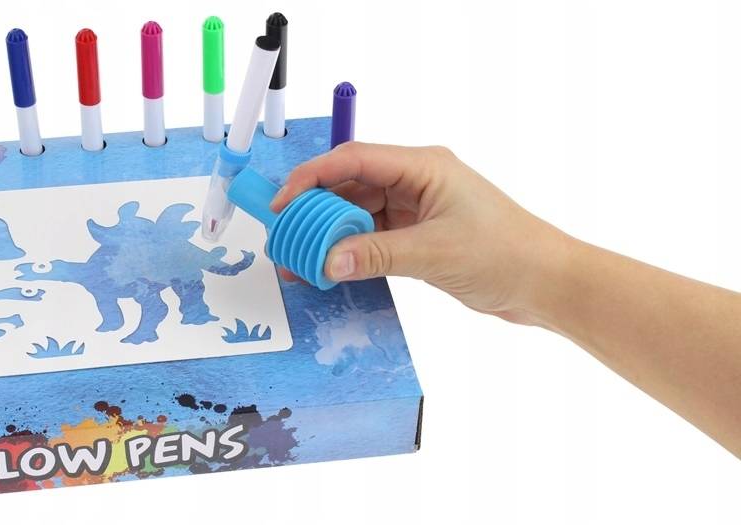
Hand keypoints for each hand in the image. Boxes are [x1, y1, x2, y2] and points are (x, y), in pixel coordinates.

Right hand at [270, 142, 571, 324]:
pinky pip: (372, 237)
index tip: (284, 203)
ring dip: (330, 235)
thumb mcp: (434, 253)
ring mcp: (417, 209)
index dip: (312, 177)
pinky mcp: (419, 235)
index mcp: (423, 166)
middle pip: (350, 186)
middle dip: (315, 210)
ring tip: (300, 257)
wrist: (547, 283)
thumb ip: (376, 255)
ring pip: (358, 214)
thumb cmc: (508, 253)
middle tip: (286, 236)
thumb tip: (326, 260)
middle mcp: (417, 181)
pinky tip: (329, 267)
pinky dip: (350, 251)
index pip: (354, 160)